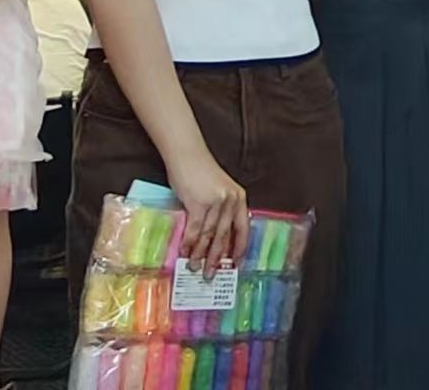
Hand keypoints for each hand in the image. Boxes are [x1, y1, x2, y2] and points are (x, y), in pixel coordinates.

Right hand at [166, 146, 249, 276]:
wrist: (186, 154)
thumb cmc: (199, 171)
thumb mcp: (217, 190)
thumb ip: (219, 210)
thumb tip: (211, 239)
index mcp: (239, 198)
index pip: (243, 228)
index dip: (240, 248)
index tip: (236, 264)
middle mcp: (231, 201)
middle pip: (225, 236)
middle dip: (217, 258)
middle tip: (211, 274)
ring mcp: (216, 202)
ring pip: (210, 236)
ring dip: (201, 254)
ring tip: (195, 267)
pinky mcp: (199, 202)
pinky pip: (196, 229)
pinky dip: (190, 243)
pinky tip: (185, 252)